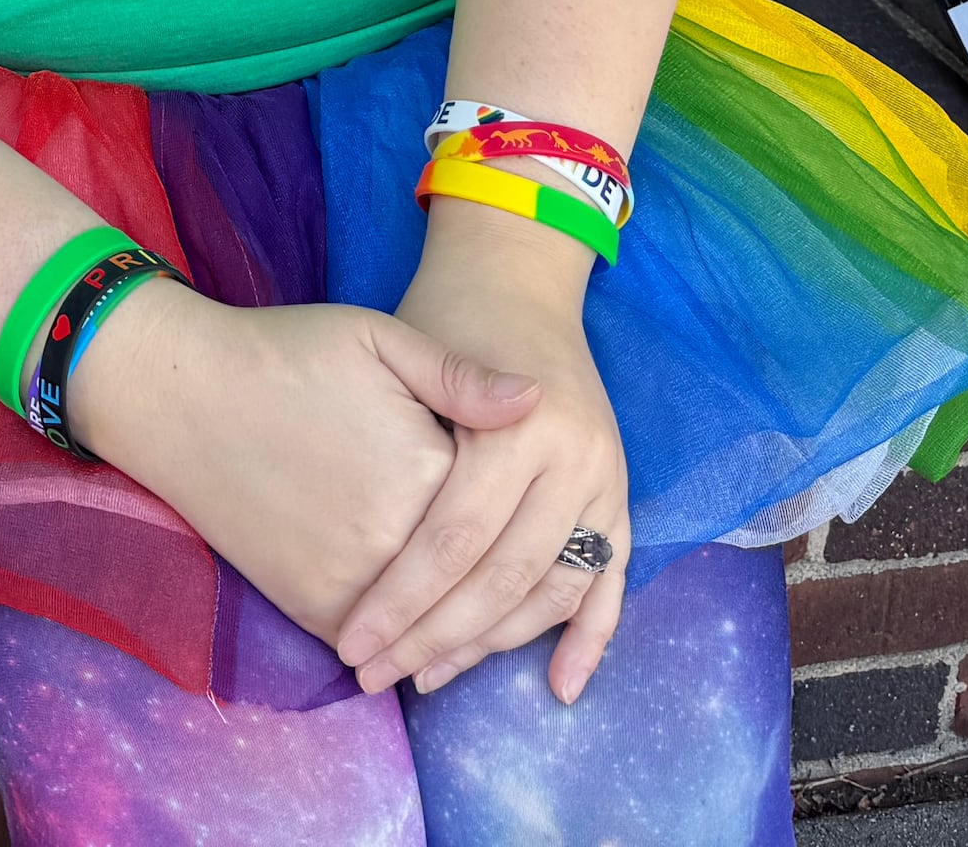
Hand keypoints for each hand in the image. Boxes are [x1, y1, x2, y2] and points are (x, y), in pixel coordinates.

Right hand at [67, 284, 538, 648]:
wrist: (179, 393)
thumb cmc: (282, 352)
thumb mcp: (377, 338)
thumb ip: (460, 375)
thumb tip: (535, 400)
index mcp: (426, 470)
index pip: (506, 513)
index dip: (533, 522)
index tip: (553, 524)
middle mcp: (393, 539)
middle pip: (479, 582)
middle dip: (515, 598)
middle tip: (546, 601)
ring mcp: (347, 580)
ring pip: (433, 627)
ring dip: (467, 639)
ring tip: (493, 632)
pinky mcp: (307, 602)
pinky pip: (375, 639)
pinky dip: (405, 645)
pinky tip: (425, 643)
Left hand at [335, 204, 630, 703]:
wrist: (517, 279)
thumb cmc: (450, 316)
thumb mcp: (419, 345)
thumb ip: (433, 402)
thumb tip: (425, 472)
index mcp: (522, 425)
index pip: (455, 538)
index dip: (402, 598)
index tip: (351, 642)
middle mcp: (576, 462)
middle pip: (500, 578)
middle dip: (434, 636)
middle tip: (375, 676)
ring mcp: (604, 483)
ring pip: (551, 590)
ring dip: (493, 644)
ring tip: (430, 676)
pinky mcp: (616, 497)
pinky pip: (610, 580)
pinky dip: (590, 635)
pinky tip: (562, 687)